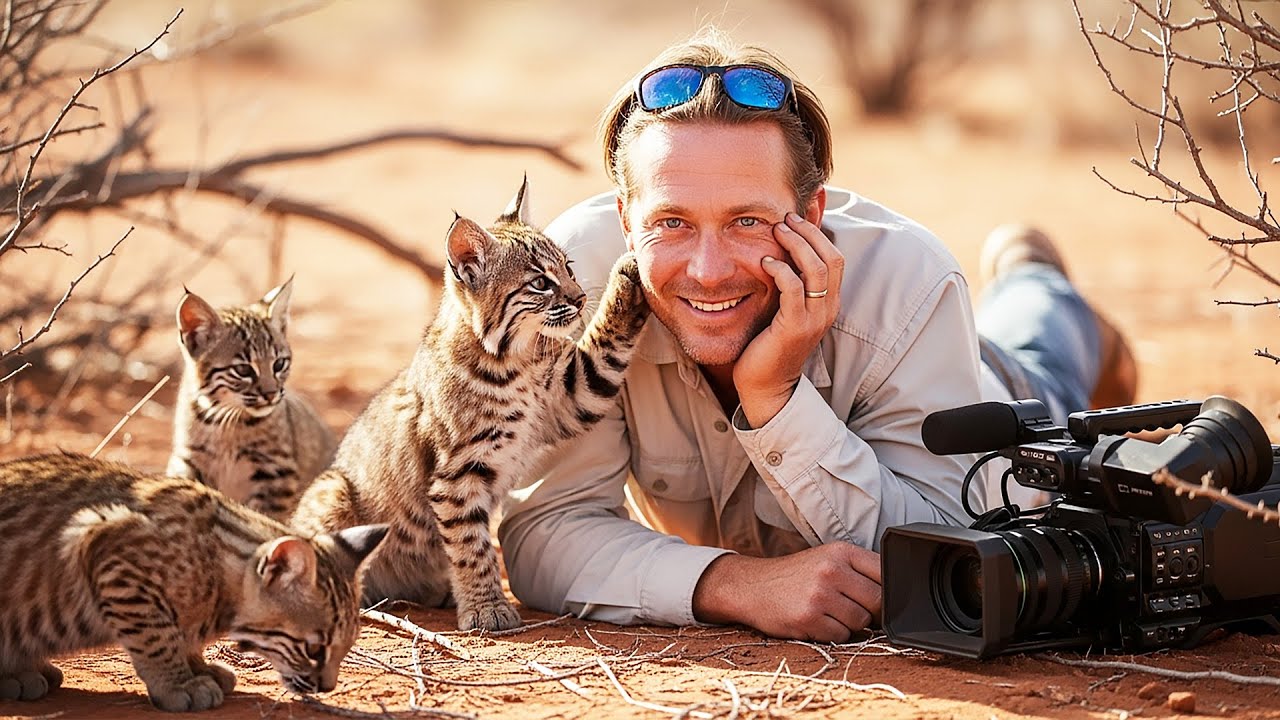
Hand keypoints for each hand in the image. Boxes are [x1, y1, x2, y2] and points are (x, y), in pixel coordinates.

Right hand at [692, 543, 881, 641]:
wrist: (751, 586)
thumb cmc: (794, 576)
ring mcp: (820, 595)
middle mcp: (831, 570)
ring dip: (849, 624)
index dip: (887, 589)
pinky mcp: (809, 618)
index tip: (876, 596)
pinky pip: (841, 636)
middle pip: (878, 601)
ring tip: (828, 612)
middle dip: (869, 610)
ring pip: (861, 622)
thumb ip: (858, 570)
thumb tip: (894, 597)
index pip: (885, 572)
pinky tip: (816, 622)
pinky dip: (832, 634)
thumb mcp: (826, 559)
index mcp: (841, 551)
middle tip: (848, 607)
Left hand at [734, 212, 843, 427]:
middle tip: (784, 217)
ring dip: (797, 245)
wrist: (765, 385)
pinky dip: (781, 271)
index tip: (793, 217)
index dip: (817, 233)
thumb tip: (779, 252)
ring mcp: (813, 319)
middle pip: (831, 258)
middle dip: (809, 232)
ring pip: (817, 270)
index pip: (835, 258)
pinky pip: (793, 290)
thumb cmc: (769, 344)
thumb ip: (788, 283)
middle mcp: (827, 309)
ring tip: (776, 230)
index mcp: (828, 303)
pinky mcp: (794, 328)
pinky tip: (764, 262)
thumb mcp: (784, 308)